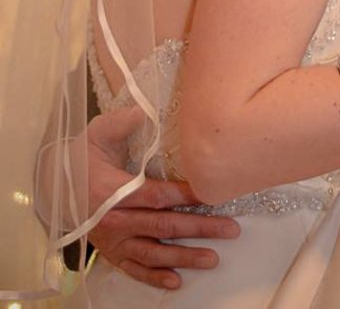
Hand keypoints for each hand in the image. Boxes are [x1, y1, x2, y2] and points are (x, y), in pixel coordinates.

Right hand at [88, 107, 238, 289]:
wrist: (56, 186)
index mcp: (113, 190)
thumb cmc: (83, 157)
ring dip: (184, 257)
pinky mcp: (111, 253)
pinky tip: (177, 281)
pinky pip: (134, 269)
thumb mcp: (98, 133)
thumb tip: (142, 110)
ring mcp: (113, 241)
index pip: (155, 194)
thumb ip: (121, 122)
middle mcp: (114, 220)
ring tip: (213, 258)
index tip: (211, 193)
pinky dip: (154, 278)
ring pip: (152, 253)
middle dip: (198, 228)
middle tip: (230, 229)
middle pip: (162, 225)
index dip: (184, 194)